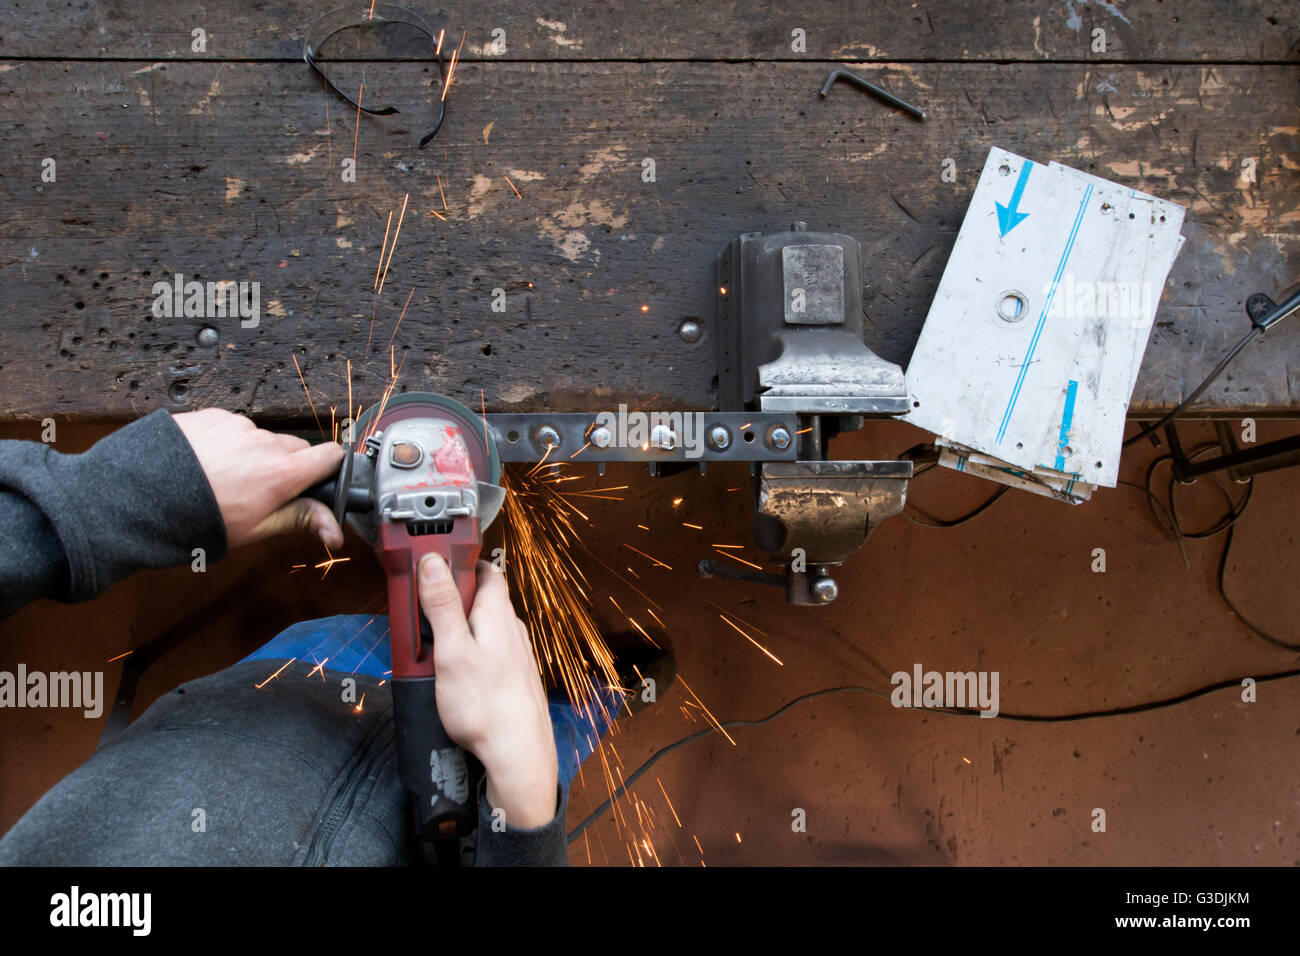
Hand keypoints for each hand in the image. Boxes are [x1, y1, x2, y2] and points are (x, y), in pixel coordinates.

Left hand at [173, 408, 344, 548]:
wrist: (138, 497)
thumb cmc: (197, 519)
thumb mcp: (254, 529)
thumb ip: (299, 521)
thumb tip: (334, 532)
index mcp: (283, 472)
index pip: (331, 456)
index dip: (329, 467)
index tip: (319, 479)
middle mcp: (265, 442)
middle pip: (296, 448)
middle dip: (288, 465)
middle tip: (263, 490)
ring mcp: (237, 425)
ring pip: (261, 438)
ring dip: (253, 453)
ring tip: (222, 478)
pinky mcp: (211, 415)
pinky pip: (231, 427)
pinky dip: (226, 442)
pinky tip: (204, 463)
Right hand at [417, 553, 558, 829]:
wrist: (518, 753)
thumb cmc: (485, 706)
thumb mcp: (453, 651)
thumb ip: (443, 605)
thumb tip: (433, 561)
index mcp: (498, 614)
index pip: (484, 570)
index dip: (458, 563)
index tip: (430, 566)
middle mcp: (511, 628)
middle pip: (479, 599)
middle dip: (448, 604)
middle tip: (419, 620)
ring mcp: (515, 653)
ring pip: (480, 628)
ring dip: (455, 632)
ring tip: (429, 653)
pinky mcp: (512, 676)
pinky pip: (485, 653)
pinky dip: (465, 655)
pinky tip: (451, 676)